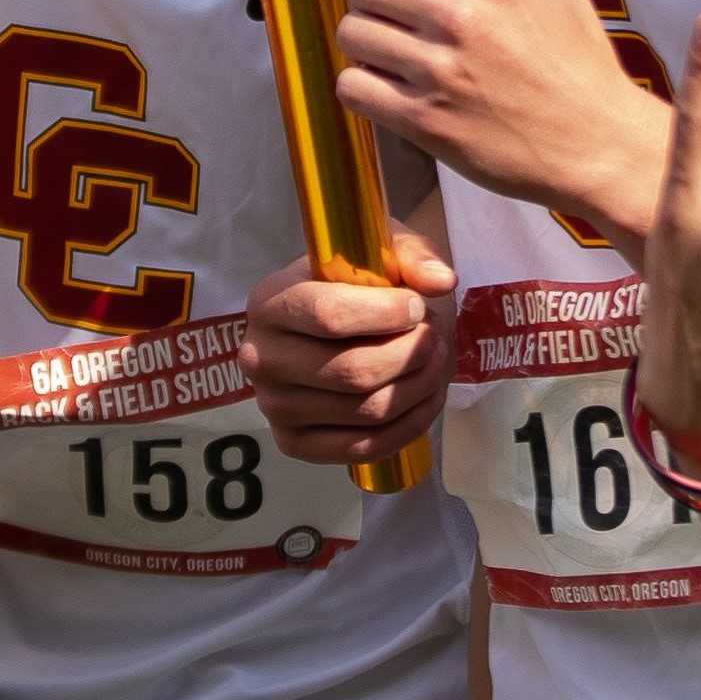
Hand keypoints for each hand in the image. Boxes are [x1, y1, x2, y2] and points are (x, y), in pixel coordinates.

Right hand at [241, 231, 457, 465]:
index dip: (385, 314)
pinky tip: (426, 399)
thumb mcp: (381, 251)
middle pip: (352, 371)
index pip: (328, 316)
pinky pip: (364, 448)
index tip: (418, 306)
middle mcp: (260, 358)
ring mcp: (274, 406)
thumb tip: (440, 281)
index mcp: (268, 302)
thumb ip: (412, 255)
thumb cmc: (357, 283)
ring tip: (435, 363)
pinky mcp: (293, 443)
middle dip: (411, 355)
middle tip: (435, 339)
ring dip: (419, 389)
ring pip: (366, 410)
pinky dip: (409, 426)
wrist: (334, 325)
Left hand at [325, 0, 676, 238]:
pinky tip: (401, 93)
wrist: (600, 148)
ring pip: (353, 34)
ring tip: (414, 62)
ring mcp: (440, 70)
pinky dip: (366, 88)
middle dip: (383, 2)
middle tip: (415, 24)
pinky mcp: (424, 121)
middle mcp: (461, 14)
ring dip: (372, 46)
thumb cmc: (579, 64)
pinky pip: (353, 86)